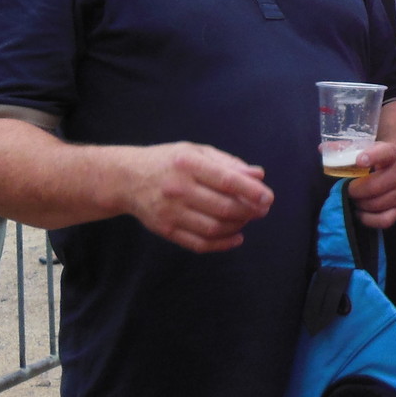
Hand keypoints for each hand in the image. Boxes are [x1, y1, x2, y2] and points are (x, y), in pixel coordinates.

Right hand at [122, 143, 271, 253]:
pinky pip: (199, 243)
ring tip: (247, 218)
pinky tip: (236, 237)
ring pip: (214, 228)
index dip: (251, 191)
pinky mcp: (165, 230)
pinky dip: (222, 244)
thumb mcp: (197, 152)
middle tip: (262, 209)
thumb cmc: (168, 161)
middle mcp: (178, 188)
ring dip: (238, 226)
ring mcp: (170, 212)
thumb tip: (258, 175)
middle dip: (249, 211)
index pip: (225, 180)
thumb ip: (228, 163)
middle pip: (223, 207)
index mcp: (188, 163)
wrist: (127, 179)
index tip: (268, 198)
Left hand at [345, 141, 395, 229]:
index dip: (372, 157)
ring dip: (360, 203)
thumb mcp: (363, 149)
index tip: (359, 161)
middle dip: (355, 190)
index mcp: (391, 154)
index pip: (385, 153)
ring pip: (378, 204)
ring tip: (353, 198)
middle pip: (376, 186)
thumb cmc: (375, 158)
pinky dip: (368, 219)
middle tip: (347, 189)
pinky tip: (360, 211)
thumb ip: (344, 149)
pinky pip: (384, 220)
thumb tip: (322, 149)